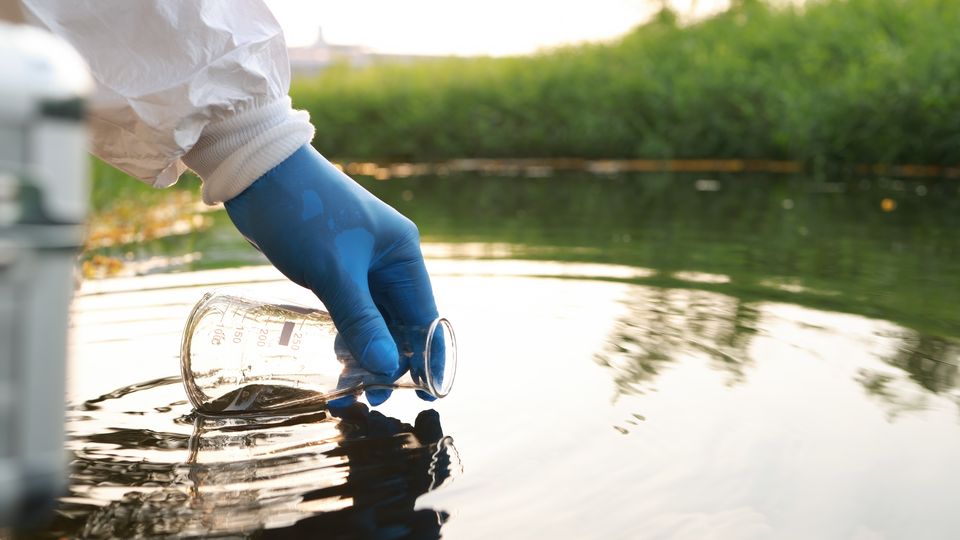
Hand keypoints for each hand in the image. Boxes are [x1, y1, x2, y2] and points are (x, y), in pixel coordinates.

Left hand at [224, 145, 438, 404]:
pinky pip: (349, 312)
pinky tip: (335, 360)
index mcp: (403, 254)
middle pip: (400, 323)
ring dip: (364, 353)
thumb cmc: (303, 213)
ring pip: (373, 321)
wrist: (257, 173)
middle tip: (368, 397)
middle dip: (388, 361)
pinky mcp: (334, 269)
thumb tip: (387, 368)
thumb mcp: (334, 272)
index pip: (426, 316)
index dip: (427, 356)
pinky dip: (346, 336)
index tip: (424, 394)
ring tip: (347, 388)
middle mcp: (388, 261)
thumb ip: (361, 321)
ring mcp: (361, 265)